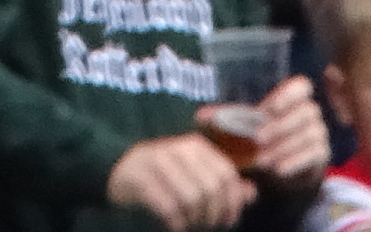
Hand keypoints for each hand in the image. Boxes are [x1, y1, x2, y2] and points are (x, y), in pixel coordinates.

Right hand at [103, 139, 251, 231]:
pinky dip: (176, 224)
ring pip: (191, 199)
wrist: (118, 173)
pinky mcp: (139, 178)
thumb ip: (223, 184)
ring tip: (188, 225)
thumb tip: (252, 193)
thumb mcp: (194, 175)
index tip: (226, 222)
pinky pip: (169, 208)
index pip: (226, 176)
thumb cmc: (163, 177)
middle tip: (204, 226)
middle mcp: (178, 149)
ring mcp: (157, 161)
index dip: (232, 204)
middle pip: (211, 189)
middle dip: (211, 215)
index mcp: (196, 147)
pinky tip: (174, 226)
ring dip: (193, 221)